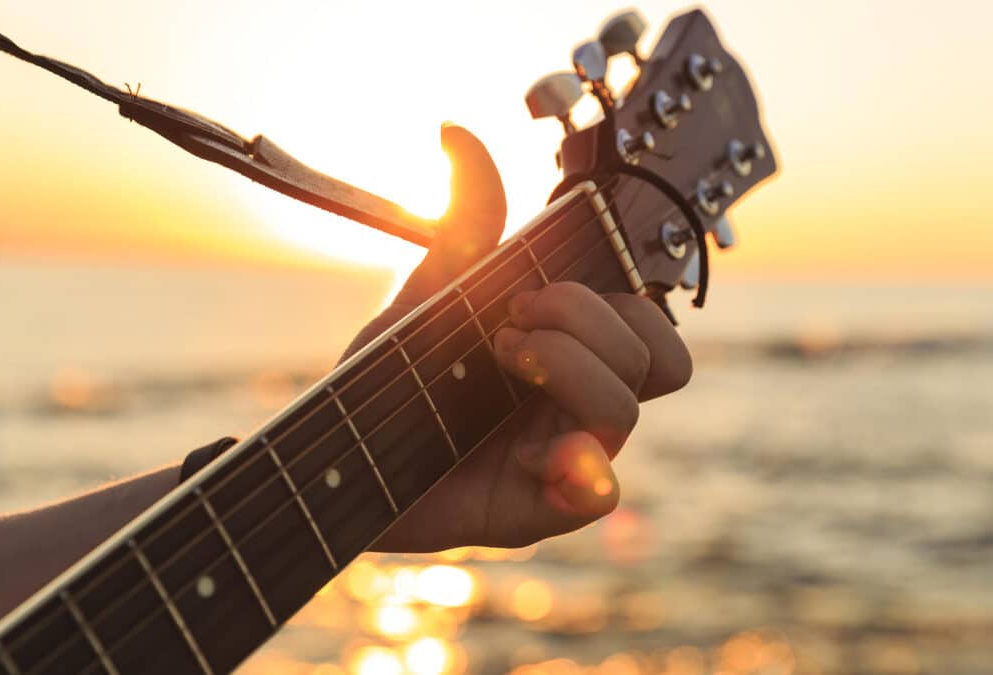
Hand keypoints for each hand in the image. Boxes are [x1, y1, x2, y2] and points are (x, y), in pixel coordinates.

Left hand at [344, 124, 691, 550]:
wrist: (336, 452)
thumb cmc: (395, 378)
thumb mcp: (430, 295)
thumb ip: (463, 226)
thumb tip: (456, 132)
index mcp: (574, 354)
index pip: (649, 323)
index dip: (612, 298)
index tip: (530, 287)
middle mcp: (582, 403)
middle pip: (656, 357)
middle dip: (585, 321)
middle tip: (509, 321)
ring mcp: (565, 454)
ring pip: (625, 408)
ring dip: (567, 366)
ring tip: (500, 357)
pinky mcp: (539, 506)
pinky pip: (598, 492)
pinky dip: (580, 467)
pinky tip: (541, 453)